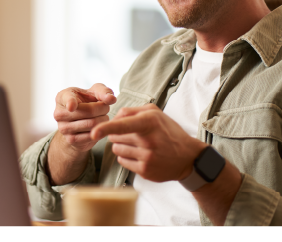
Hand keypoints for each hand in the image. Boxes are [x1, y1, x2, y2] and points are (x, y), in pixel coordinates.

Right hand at [53, 83, 115, 152]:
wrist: (80, 121)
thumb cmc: (88, 101)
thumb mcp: (95, 91)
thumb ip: (104, 91)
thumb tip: (111, 99)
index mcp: (62, 97)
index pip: (67, 99)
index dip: (70, 103)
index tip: (72, 107)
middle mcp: (59, 113)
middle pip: (89, 111)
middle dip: (104, 108)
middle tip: (105, 108)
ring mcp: (63, 128)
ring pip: (92, 124)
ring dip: (104, 119)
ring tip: (102, 116)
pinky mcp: (70, 140)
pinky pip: (92, 135)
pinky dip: (100, 130)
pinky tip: (99, 126)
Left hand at [90, 104, 206, 182]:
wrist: (188, 157)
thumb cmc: (169, 132)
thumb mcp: (155, 114)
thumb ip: (133, 111)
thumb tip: (114, 117)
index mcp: (150, 122)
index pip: (123, 124)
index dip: (105, 128)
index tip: (93, 132)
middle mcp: (148, 140)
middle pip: (115, 136)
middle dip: (117, 133)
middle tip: (132, 134)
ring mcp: (146, 156)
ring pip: (117, 149)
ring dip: (121, 145)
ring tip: (138, 144)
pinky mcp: (145, 170)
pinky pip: (122, 161)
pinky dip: (126, 157)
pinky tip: (140, 155)